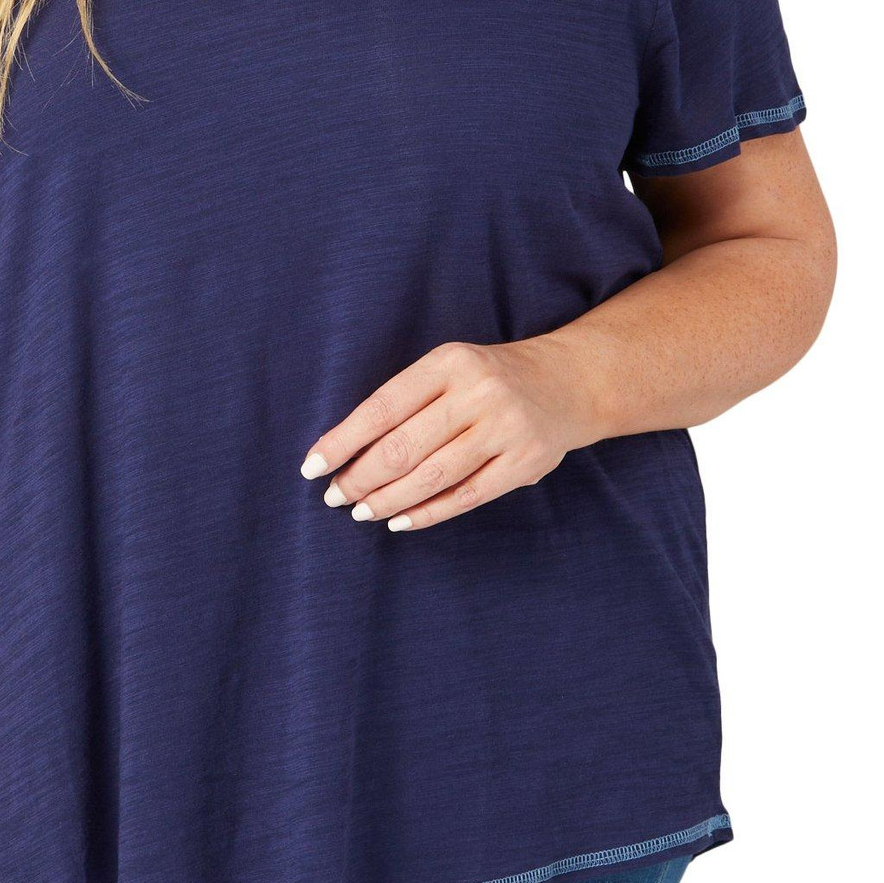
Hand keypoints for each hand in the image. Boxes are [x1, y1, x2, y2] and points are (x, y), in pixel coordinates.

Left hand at [300, 338, 597, 530]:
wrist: (570, 381)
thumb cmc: (488, 378)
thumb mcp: (449, 368)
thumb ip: (407, 401)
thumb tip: (346, 451)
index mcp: (450, 362)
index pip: (383, 407)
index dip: (343, 440)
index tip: (312, 465)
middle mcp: (479, 393)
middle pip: (404, 447)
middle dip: (361, 477)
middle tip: (335, 496)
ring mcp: (505, 429)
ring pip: (432, 476)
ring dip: (388, 499)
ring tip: (360, 511)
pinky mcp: (524, 463)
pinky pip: (466, 496)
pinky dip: (427, 513)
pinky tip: (399, 520)